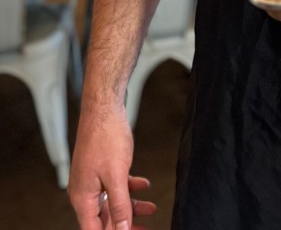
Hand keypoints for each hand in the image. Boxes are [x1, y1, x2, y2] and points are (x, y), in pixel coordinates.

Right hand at [69, 104, 156, 228]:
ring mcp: (94, 180)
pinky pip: (117, 185)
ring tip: (151, 209)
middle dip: (125, 224)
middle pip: (105, 219)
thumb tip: (121, 229)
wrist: (104, 108)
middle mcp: (85, 192)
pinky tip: (145, 186)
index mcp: (82, 198)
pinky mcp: (103, 168)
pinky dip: (131, 188)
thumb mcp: (116, 176)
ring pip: (113, 202)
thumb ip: (120, 205)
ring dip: (132, 206)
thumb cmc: (105, 137)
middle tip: (144, 228)